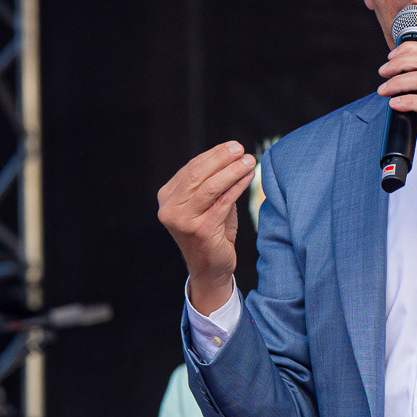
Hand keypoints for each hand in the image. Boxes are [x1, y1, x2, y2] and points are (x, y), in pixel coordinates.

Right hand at [157, 142, 255, 316]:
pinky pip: (223, 202)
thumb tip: (232, 156)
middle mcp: (170, 210)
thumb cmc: (211, 234)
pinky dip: (237, 187)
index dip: (213, 155)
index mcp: (167, 199)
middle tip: (240, 149)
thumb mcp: (206, 205)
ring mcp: (183, 221)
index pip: (190, 169)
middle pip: (197, 174)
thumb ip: (211, 183)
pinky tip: (248, 177)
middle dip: (221, 158)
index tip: (232, 147)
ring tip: (249, 161)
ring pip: (210, 187)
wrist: (210, 270)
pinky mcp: (201, 231)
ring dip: (232, 171)